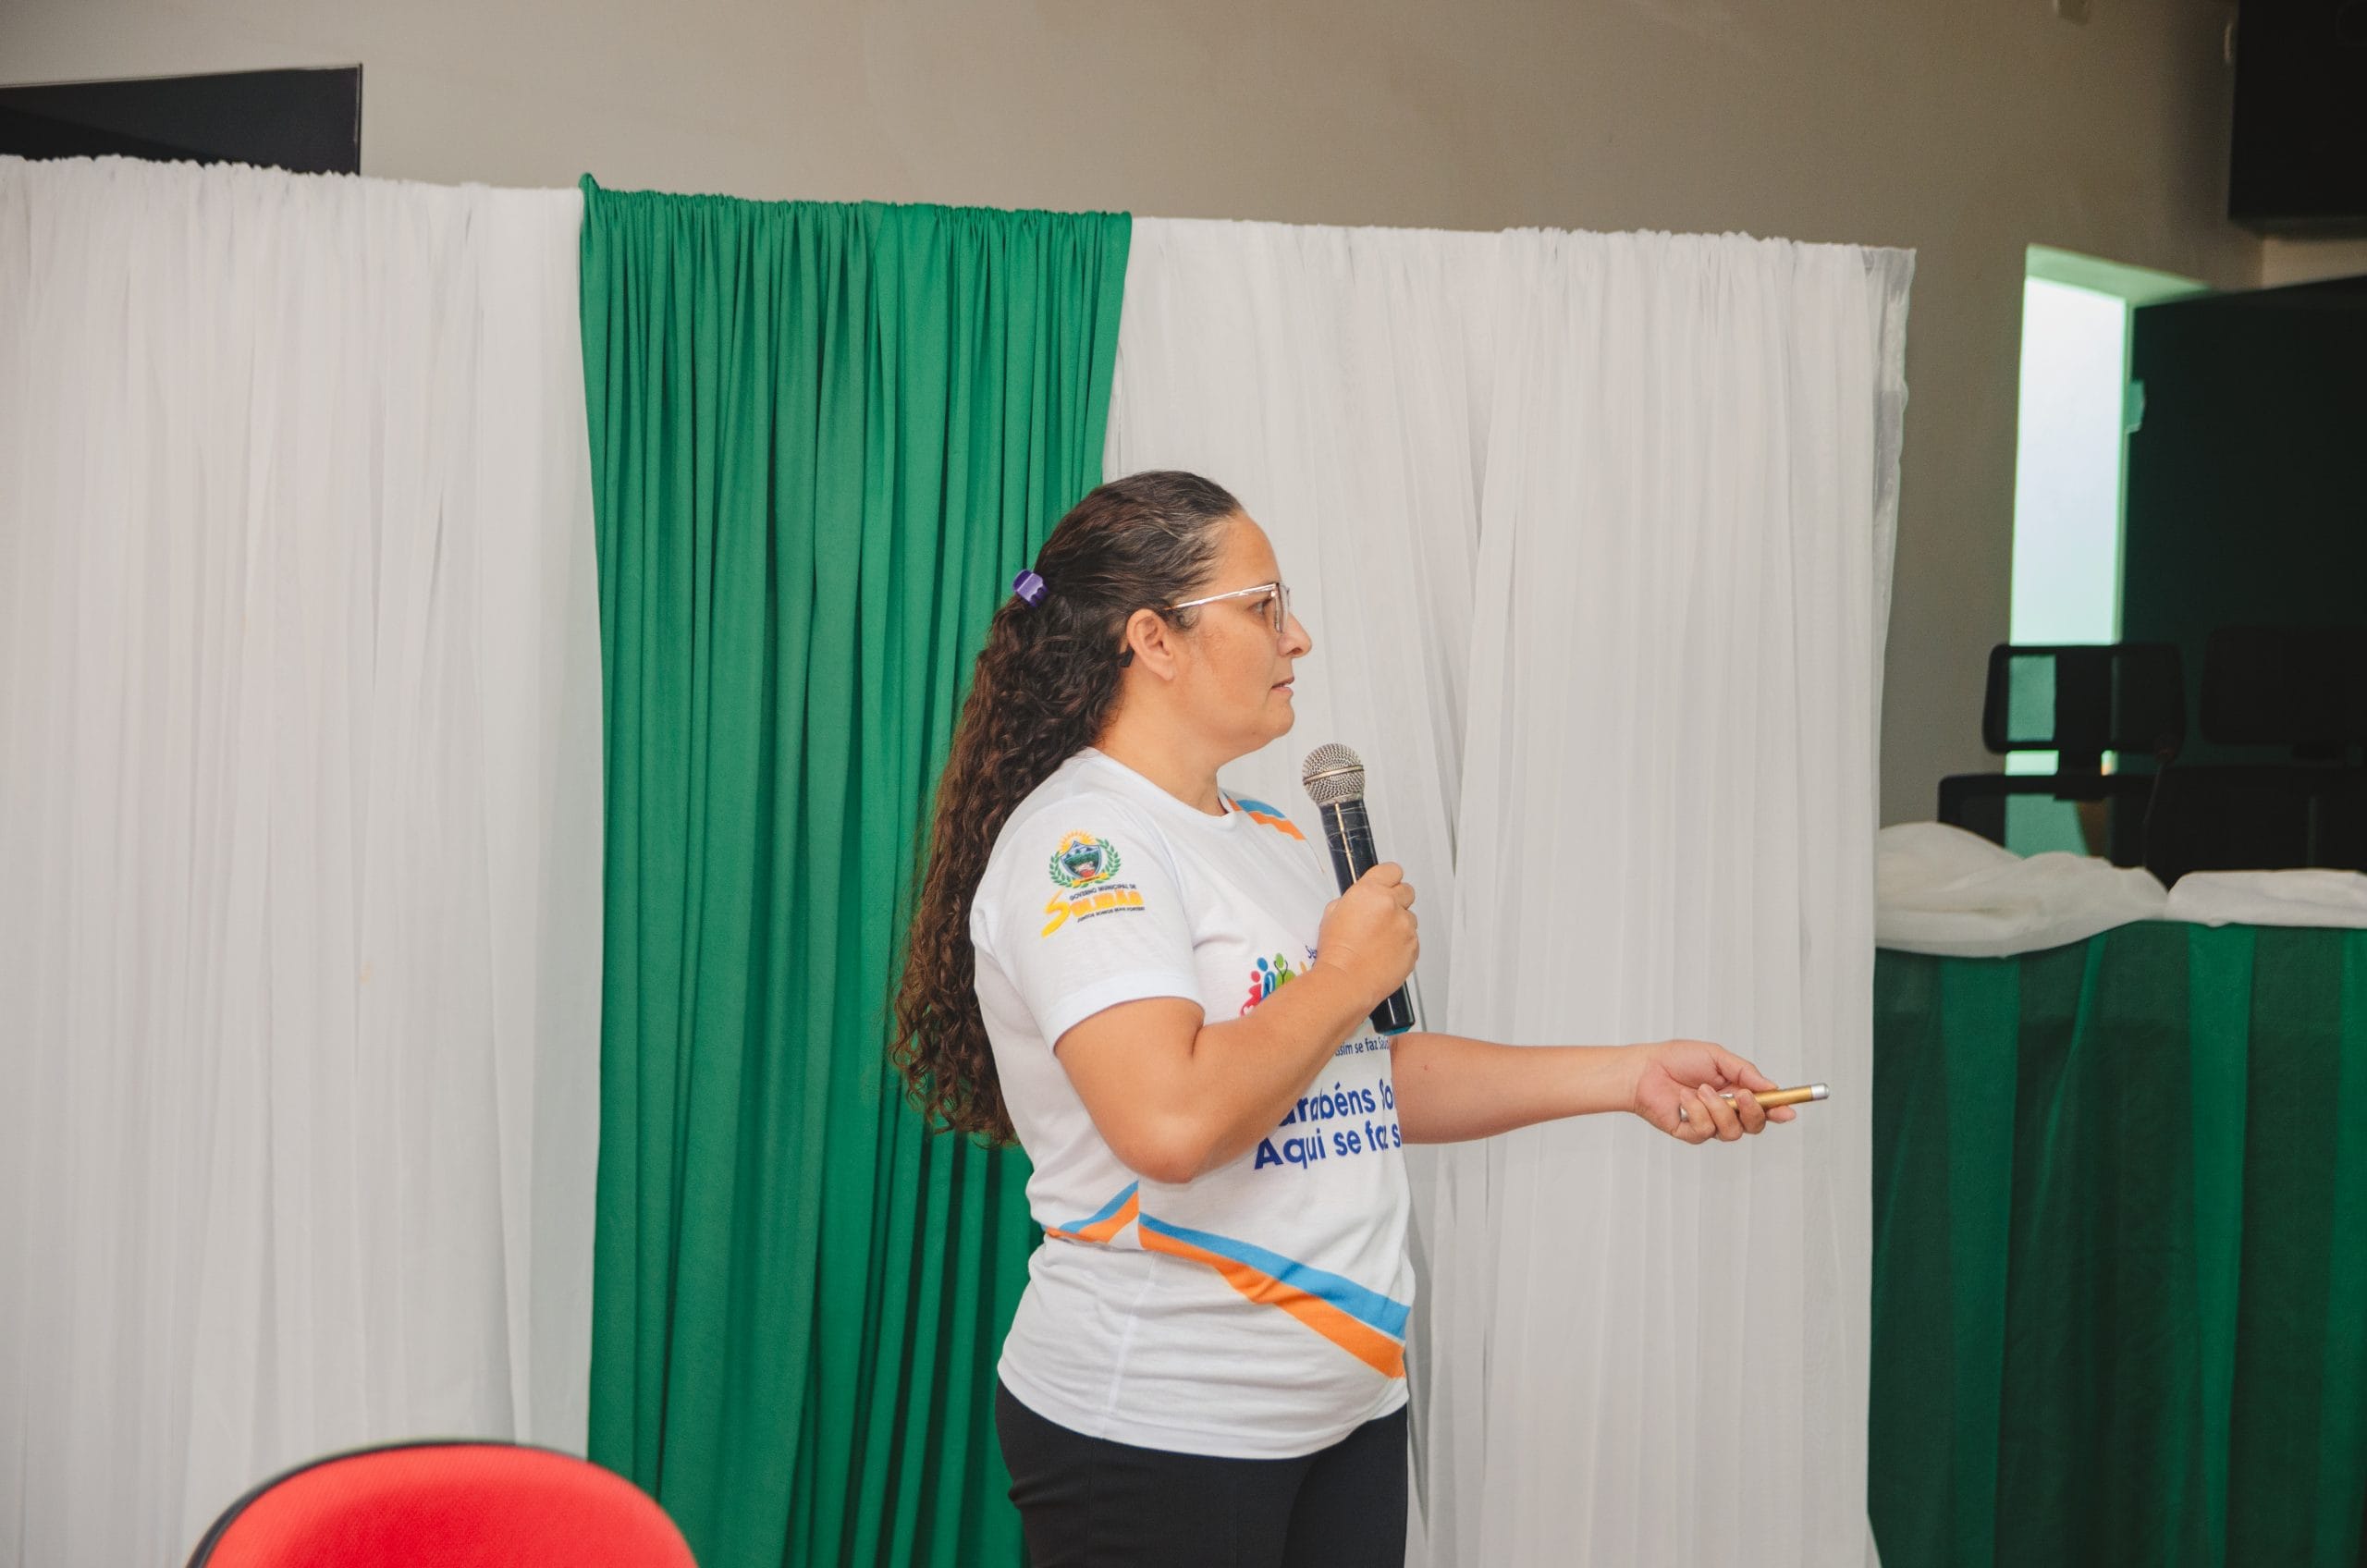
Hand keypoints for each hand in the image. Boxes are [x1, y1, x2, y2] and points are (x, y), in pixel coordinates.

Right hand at [1313, 863, 1417, 1010]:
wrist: (1346, 981)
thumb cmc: (1337, 952)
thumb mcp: (1332, 913)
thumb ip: (1354, 900)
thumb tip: (1361, 900)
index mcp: (1371, 892)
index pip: (1392, 870)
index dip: (1388, 878)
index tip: (1387, 883)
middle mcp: (1392, 906)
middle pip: (1407, 891)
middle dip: (1396, 899)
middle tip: (1382, 914)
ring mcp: (1405, 927)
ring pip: (1409, 918)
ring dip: (1398, 925)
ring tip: (1378, 940)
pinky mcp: (1413, 947)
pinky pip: (1412, 940)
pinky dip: (1402, 944)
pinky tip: (1384, 953)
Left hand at [1627, 1039, 1795, 1144]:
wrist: (1644, 1068)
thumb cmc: (1677, 1059)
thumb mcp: (1716, 1057)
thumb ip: (1744, 1071)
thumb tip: (1770, 1086)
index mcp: (1736, 1092)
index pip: (1764, 1107)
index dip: (1779, 1110)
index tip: (1789, 1110)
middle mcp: (1726, 1111)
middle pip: (1755, 1125)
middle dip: (1754, 1112)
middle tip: (1744, 1096)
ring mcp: (1709, 1124)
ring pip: (1732, 1131)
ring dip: (1719, 1109)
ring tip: (1701, 1089)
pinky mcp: (1690, 1133)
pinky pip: (1705, 1130)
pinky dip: (1696, 1111)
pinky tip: (1684, 1098)